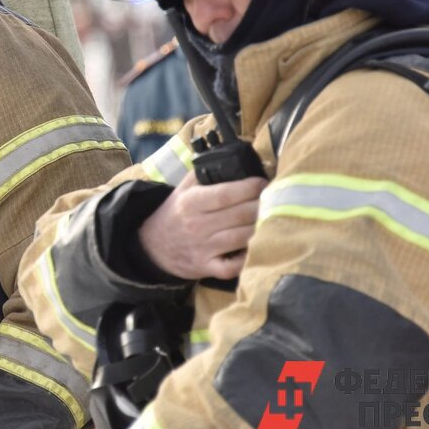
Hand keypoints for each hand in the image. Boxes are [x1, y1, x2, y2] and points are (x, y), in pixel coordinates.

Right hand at [138, 170, 265, 280]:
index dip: (249, 188)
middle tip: (275, 199)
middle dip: (263, 205)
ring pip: (242, 238)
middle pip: (240, 215)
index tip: (264, 183)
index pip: (225, 194)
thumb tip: (237, 160)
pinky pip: (233, 267)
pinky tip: (256, 247)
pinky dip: (247, 259)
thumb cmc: (176, 212)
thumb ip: (205, 174)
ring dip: (261, 228)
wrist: (153, 245)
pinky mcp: (207, 268)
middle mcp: (197, 225)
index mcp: (192, 202)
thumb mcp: (183, 189)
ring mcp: (203, 249)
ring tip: (271, 219)